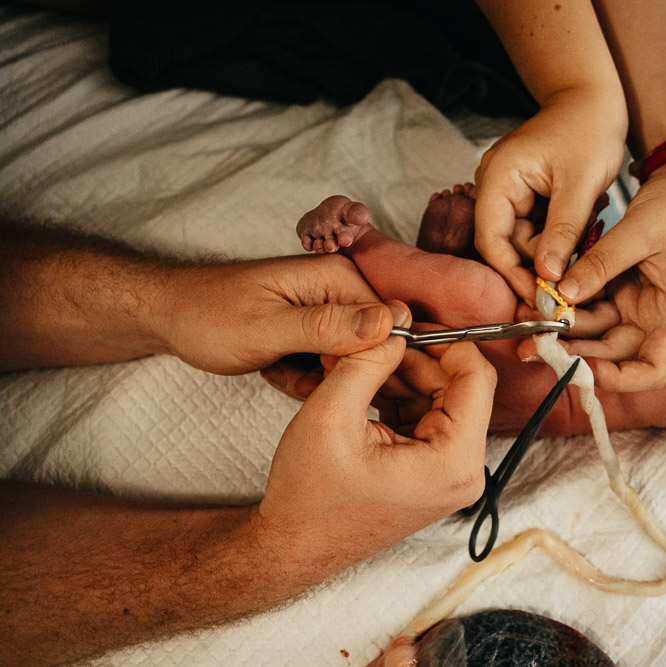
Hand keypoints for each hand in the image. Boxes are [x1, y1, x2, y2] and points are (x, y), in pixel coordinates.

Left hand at [158, 253, 406, 375]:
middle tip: (290, 367)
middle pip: (373, 346)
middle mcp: (341, 289)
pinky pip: (329, 366)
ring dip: (314, 377)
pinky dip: (302, 376)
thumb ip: (327, 327)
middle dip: (335, 371)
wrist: (170, 315)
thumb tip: (387, 324)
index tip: (328, 371)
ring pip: (350, 362)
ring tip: (275, 364)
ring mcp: (329, 311)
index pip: (391, 325)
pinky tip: (273, 367)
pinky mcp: (317, 330)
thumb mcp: (266, 328)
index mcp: (338, 277)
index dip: (370, 359)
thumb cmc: (206, 315)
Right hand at [254, 336, 495, 569]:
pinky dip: (399, 395)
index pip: (477, 379)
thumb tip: (393, 325)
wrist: (291, 546)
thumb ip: (368, 361)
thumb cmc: (309, 497)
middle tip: (377, 337)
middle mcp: (462, 471)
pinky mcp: (430, 471)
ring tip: (361, 359)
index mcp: (453, 462)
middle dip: (418, 357)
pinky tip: (365, 382)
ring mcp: (448, 473)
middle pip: (460, 388)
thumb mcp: (331, 414)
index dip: (447, 342)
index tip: (410, 325)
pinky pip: (427, 418)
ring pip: (442, 399)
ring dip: (404, 374)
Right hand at [474, 86, 626, 301]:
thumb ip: (564, 231)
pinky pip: (538, 229)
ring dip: (556, 247)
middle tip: (573, 276)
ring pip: (526, 240)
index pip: (491, 240)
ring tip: (588, 231)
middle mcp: (497, 186)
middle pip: (508, 245)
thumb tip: (549, 274)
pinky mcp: (528, 196)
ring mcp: (511, 191)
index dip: (513, 273)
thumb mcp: (582, 183)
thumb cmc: (589, 126)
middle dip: (541, 262)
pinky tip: (584, 220)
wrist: (595, 98)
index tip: (540, 296)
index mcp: (500, 177)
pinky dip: (560, 235)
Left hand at [535, 151, 665, 391]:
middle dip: (575, 353)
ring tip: (527, 318)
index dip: (620, 379)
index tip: (584, 368)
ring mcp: (639, 302)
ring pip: (597, 330)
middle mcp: (657, 315)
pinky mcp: (623, 286)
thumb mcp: (639, 230)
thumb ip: (601, 264)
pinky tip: (540, 297)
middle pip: (614, 354)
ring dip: (564, 328)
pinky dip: (569, 304)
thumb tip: (562, 294)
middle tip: (531, 346)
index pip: (653, 369)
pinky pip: (592, 304)